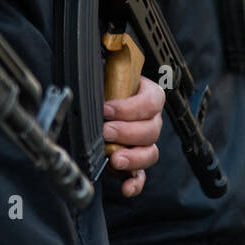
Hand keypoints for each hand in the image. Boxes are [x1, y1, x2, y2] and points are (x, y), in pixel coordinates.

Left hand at [103, 75, 164, 197]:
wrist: (98, 99)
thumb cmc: (104, 83)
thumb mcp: (106, 70)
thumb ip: (105, 66)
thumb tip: (93, 56)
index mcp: (149, 94)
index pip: (150, 102)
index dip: (129, 108)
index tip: (107, 109)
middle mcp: (151, 119)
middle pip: (151, 130)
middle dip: (127, 132)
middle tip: (106, 131)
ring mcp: (145, 143)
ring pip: (150, 153)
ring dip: (133, 157)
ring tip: (114, 159)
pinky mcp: (136, 163)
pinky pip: (142, 176)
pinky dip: (135, 184)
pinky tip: (124, 188)